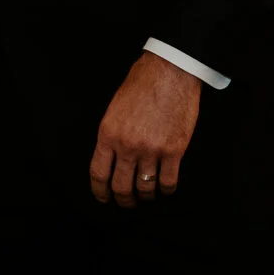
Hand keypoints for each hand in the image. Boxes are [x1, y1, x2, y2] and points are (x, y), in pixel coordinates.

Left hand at [89, 53, 200, 206]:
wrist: (170, 71)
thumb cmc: (142, 83)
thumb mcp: (115, 108)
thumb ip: (112, 134)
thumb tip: (113, 157)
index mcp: (108, 134)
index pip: (98, 174)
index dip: (100, 192)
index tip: (103, 198)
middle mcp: (127, 146)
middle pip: (121, 187)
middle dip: (123, 200)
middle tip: (126, 203)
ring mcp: (151, 150)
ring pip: (145, 188)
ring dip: (145, 197)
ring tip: (147, 197)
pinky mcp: (174, 150)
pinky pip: (169, 182)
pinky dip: (166, 190)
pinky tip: (165, 189)